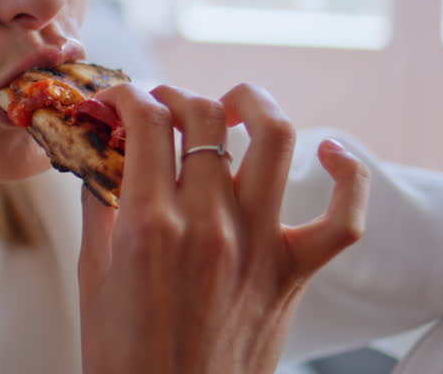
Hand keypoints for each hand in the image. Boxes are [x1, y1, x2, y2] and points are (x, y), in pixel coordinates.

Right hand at [77, 83, 369, 373]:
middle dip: (175, 95)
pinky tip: (329, 152)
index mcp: (150, 226)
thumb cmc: (124, 356)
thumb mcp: (94, 276)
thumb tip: (102, 159)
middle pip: (206, 116)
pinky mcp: (294, 274)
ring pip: (275, 138)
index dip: (126, 95)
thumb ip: (99, 208)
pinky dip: (348, 174)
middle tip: (159, 107)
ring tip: (232, 106)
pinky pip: (344, 218)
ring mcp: (259, 247)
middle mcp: (210, 226)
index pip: (146, 121)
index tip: (116, 102)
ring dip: (252, 104)